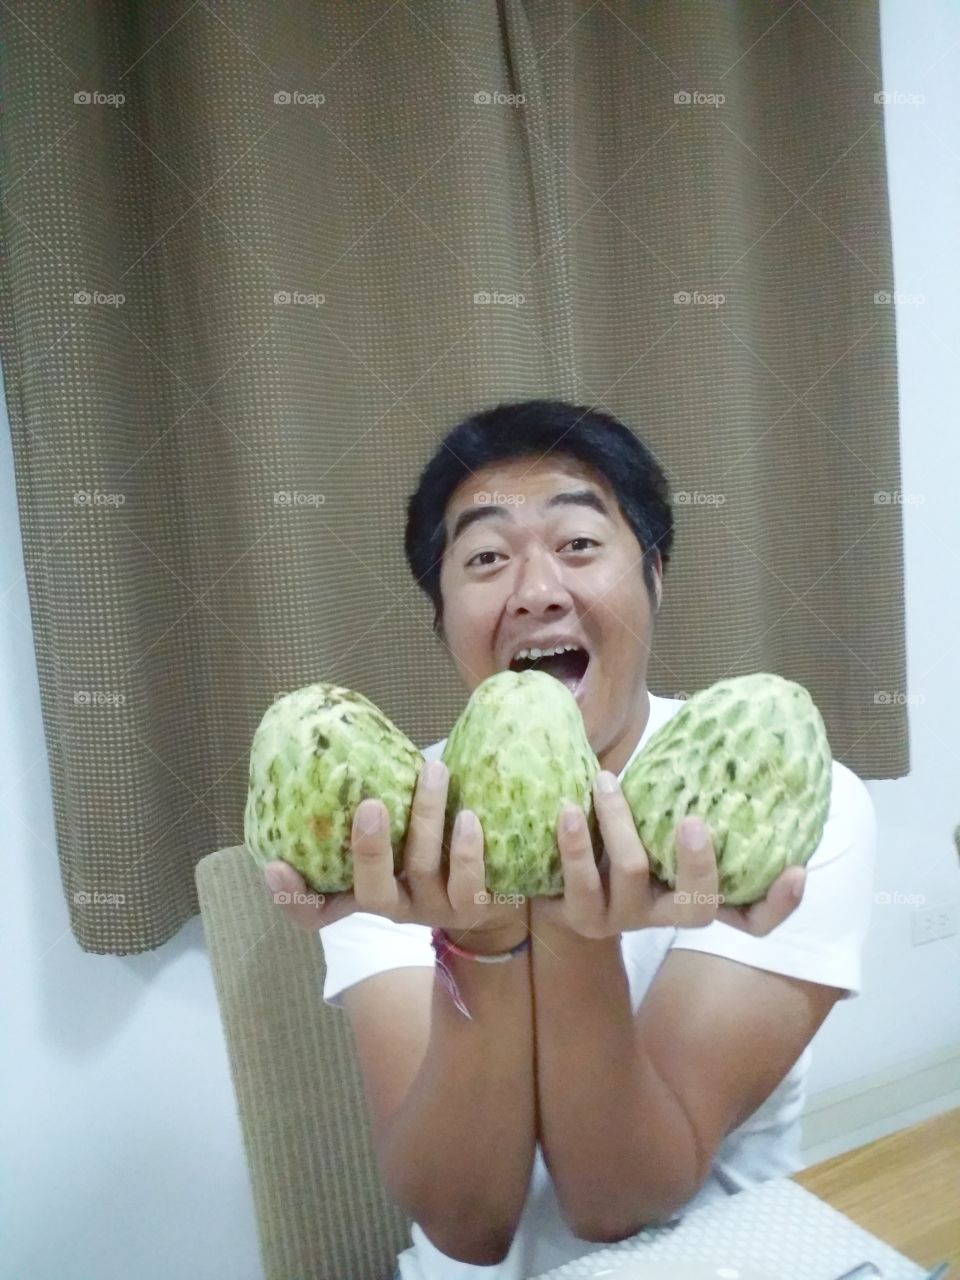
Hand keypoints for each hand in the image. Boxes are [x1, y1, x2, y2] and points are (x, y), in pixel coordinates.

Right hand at [261, 759, 528, 944]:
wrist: (494, 895)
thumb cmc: (432, 847)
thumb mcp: (397, 834)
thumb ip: (371, 801)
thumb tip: (348, 735)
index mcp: (363, 892)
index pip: (315, 912)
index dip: (290, 896)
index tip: (276, 865)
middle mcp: (394, 905)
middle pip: (370, 892)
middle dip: (368, 849)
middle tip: (370, 804)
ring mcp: (432, 909)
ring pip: (423, 869)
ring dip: (427, 817)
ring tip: (434, 771)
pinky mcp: (470, 907)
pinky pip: (467, 885)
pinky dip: (466, 851)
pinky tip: (467, 816)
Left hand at [534, 771, 805, 939]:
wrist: (559, 885)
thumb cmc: (624, 836)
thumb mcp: (659, 820)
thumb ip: (688, 794)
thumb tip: (722, 726)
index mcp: (698, 897)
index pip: (754, 919)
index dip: (780, 903)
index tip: (796, 869)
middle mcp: (668, 914)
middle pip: (698, 906)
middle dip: (698, 864)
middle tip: (692, 821)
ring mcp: (625, 919)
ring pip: (631, 874)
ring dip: (619, 822)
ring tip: (606, 782)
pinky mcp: (583, 916)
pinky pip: (580, 884)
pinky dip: (576, 843)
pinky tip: (567, 809)